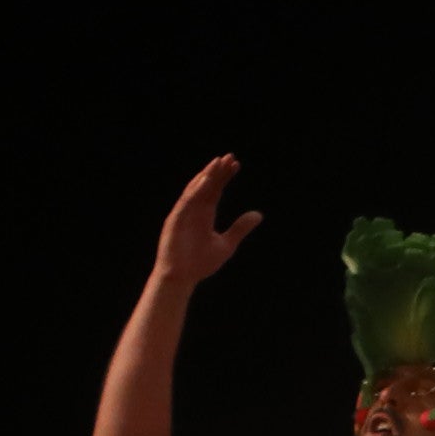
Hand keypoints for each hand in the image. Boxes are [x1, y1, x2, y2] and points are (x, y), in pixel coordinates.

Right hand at [152, 154, 261, 288]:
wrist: (182, 278)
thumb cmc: (200, 263)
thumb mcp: (227, 244)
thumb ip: (240, 228)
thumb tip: (259, 214)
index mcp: (205, 214)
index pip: (215, 190)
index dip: (224, 177)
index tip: (236, 164)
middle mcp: (194, 211)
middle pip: (206, 186)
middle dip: (217, 171)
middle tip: (230, 157)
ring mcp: (183, 214)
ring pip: (195, 190)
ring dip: (206, 176)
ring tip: (218, 163)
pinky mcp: (175, 221)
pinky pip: (185, 202)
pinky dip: (195, 191)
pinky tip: (205, 180)